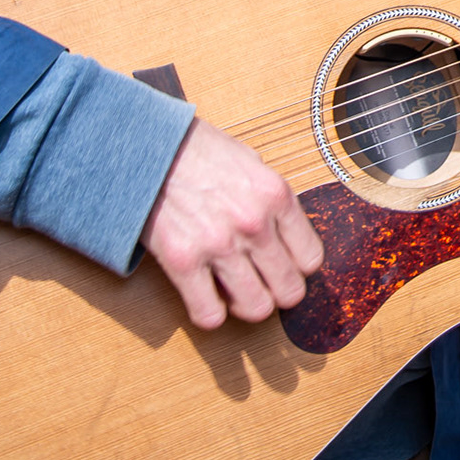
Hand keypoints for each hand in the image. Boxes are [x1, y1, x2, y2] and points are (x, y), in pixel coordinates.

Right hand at [141, 118, 324, 330]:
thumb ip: (271, 200)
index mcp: (275, 195)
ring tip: (234, 290)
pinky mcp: (182, 261)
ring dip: (247, 304)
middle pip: (289, 290)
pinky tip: (205, 295)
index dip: (297, 267)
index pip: (311, 259)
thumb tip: (287, 237)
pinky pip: (209, 314)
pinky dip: (209, 313)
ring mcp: (219, 244)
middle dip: (278, 292)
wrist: (148, 144)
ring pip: (257, 308)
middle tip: (262, 283)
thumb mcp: (251, 162)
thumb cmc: (199, 150)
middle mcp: (253, 222)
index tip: (283, 264)